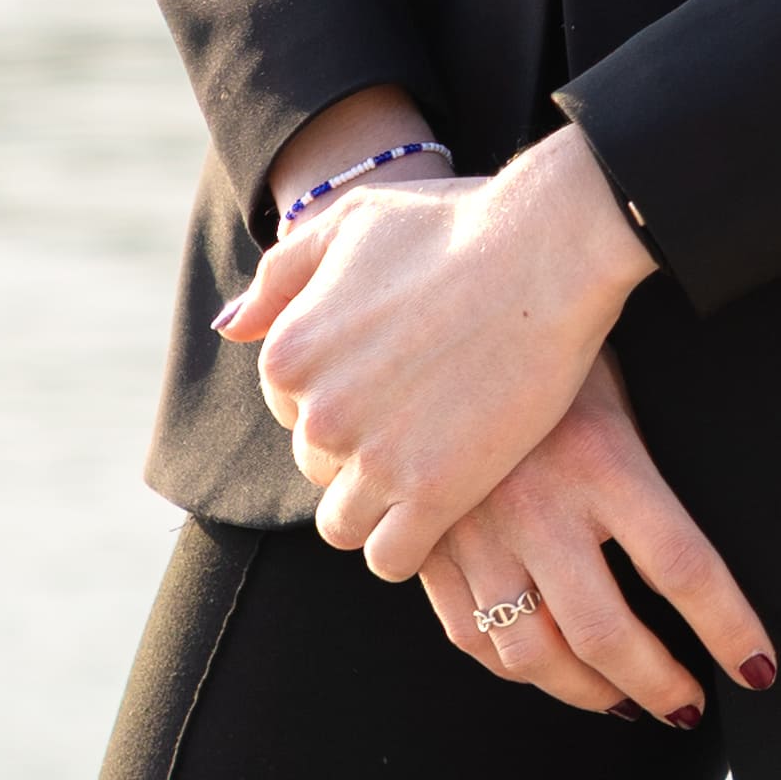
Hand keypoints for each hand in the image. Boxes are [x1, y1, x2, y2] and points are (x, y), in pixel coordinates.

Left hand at [216, 127, 659, 581]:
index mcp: (289, 353)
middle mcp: (318, 413)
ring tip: (433, 473)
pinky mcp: (432, 495)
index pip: (292, 411)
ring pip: (345, 524)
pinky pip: (391, 558)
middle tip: (426, 421)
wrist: (549, 251)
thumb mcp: (353, 221)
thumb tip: (231, 328)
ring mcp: (373, 459)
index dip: (346, 398)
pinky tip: (446, 511)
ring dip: (380, 507)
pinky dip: (411, 546)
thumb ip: (282, 275)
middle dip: (362, 452)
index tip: (395, 384)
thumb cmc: (459, 223)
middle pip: (319, 467)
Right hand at [420, 355, 776, 723]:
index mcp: (603, 460)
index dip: (729, 630)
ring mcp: (476, 533)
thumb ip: (649, 467)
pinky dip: (517, 669)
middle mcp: (539, 506)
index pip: (684, 567)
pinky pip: (472, 637)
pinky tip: (548, 669)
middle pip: (608, 633)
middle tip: (687, 706)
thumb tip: (699, 556)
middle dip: (659, 685)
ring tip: (624, 701)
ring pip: (533, 653)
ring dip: (589, 693)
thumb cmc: (549, 351)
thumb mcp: (619, 388)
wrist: (432, 328)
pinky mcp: (427, 547)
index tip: (757, 668)